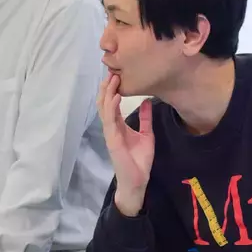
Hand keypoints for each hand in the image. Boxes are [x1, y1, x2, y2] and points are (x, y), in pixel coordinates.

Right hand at [97, 73, 154, 216]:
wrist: (137, 181)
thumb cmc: (139, 160)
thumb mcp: (146, 134)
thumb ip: (145, 119)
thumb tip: (147, 101)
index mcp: (118, 125)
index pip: (112, 103)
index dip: (112, 88)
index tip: (116, 73)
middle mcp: (111, 127)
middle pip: (104, 102)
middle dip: (106, 86)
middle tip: (111, 70)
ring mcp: (110, 133)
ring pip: (105, 108)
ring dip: (107, 92)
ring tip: (112, 78)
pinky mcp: (112, 139)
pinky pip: (110, 120)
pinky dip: (112, 107)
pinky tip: (116, 96)